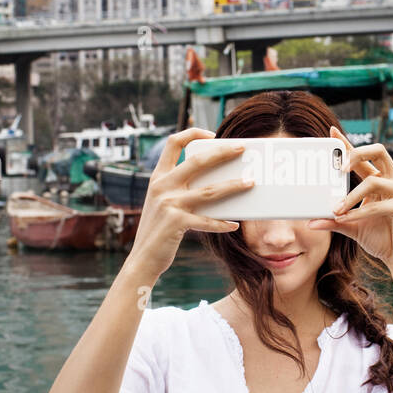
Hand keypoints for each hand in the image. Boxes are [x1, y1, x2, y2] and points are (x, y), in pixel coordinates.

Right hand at [124, 128, 250, 281]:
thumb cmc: (159, 230)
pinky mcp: (176, 223)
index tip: (212, 134)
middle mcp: (162, 186)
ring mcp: (169, 203)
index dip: (193, 134)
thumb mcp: (163, 203)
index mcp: (158, 177)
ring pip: (209, 191)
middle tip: (242, 148)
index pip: (173, 143)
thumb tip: (215, 182)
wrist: (142, 258)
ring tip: (251, 182)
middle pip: (198, 161)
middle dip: (222, 152)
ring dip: (233, 185)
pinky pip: (207, 221)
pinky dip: (222, 223)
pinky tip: (235, 224)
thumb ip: (181, 190)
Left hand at [306, 126, 392, 271]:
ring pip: (374, 181)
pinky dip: (359, 212)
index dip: (348, 143)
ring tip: (336, 209)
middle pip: (378, 151)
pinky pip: (379, 204)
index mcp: (381, 180)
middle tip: (338, 167)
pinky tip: (347, 219)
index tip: (331, 132)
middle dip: (357, 153)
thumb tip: (310, 221)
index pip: (364, 156)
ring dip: (351, 196)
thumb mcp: (352, 226)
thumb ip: (334, 220)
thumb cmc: (381, 239)